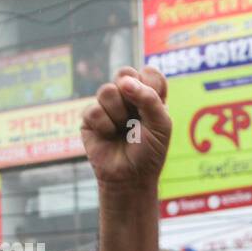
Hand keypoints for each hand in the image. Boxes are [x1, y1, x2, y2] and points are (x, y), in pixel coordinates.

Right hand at [81, 67, 171, 190]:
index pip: (149, 73)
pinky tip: (109, 136)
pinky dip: (105, 126)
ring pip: (107, 90)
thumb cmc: (150, 153)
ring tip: (124, 130)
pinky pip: (94, 110)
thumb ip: (150, 99)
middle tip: (137, 115)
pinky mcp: (90, 117)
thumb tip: (124, 82)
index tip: (154, 105)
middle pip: (125, 72)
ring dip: (119, 114)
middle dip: (131, 94)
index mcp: (149, 97)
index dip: (150, 85)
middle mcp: (128, 97)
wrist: (131, 178)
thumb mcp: (161, 126)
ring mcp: (108, 106)